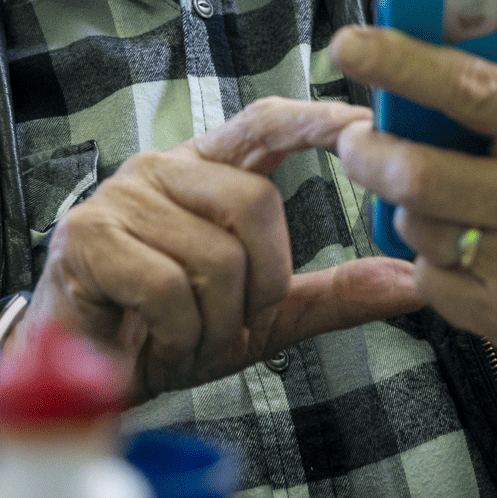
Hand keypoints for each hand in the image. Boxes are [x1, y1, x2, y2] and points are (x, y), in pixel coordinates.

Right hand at [19, 97, 424, 402]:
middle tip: (232, 322)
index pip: (265, 124)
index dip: (315, 117)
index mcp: (205, 172)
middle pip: (256, 203)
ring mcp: (121, 199)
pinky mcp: (87, 237)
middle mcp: (162, 169)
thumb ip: (332, 293)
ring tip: (187, 335)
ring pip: (215, 255)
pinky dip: (178, 331)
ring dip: (214, 320)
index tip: (366, 121)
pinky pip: (166, 285)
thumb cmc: (164, 333)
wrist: (84, 379)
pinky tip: (158, 339)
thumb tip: (413, 282)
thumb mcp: (262, 315)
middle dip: (261, 283)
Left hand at [331, 0, 496, 386]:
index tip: (349, 42)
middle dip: (369, 153)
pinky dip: (429, 256)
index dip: (402, 62)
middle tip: (356, 136)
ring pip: (419, 228)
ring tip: (415, 183)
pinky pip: (433, 279)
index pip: (470, 88)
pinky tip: (454, 238)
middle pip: (421, 176)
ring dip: (402, 204)